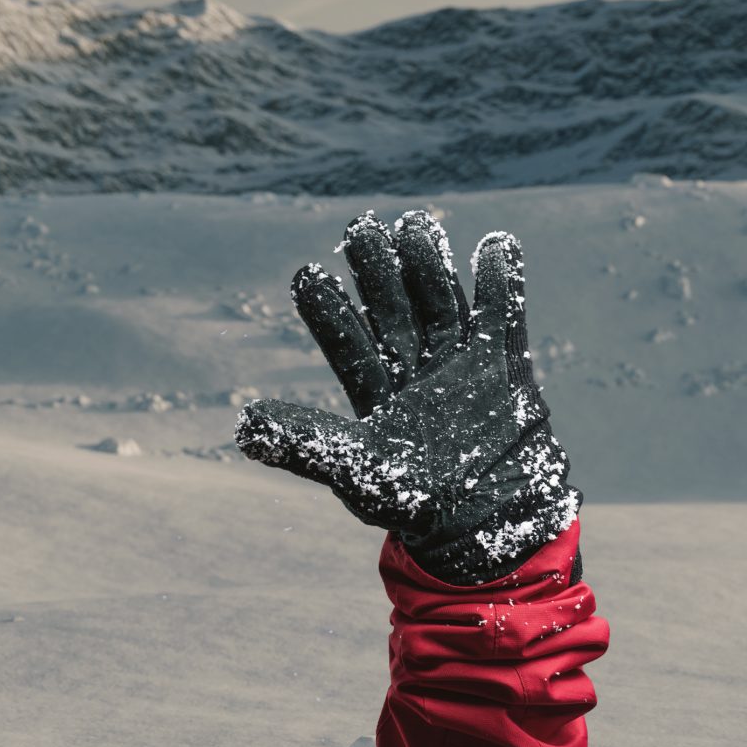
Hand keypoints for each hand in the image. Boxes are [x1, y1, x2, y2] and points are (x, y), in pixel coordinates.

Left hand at [234, 210, 577, 584]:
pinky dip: (502, 281)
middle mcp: (415, 371)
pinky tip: (496, 243)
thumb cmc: (418, 506)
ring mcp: (460, 364)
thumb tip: (243, 424)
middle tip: (360, 227)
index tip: (308, 274)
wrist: (491, 524)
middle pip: (393, 308)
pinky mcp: (503, 364)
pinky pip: (503, 314)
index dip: (329, 310)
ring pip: (441, 301)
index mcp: (377, 395)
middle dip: (377, 270)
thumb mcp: (355, 472)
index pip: (348, 343)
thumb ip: (305, 444)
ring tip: (416, 222)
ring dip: (430, 263)